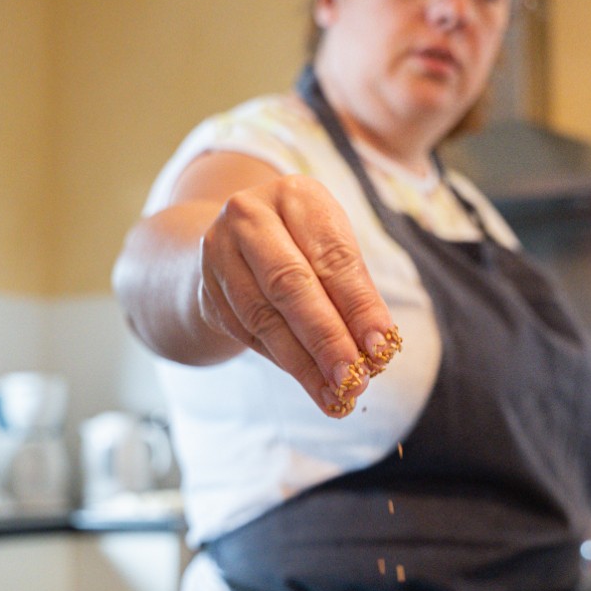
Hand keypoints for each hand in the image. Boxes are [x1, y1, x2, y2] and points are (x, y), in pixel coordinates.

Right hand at [197, 173, 400, 416]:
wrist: (237, 243)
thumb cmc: (304, 246)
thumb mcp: (334, 250)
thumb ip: (354, 292)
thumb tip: (376, 347)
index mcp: (295, 196)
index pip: (332, 256)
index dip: (358, 305)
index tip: (381, 347)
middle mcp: (249, 216)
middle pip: (290, 285)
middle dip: (326, 339)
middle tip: (354, 378)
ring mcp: (220, 253)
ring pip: (264, 318)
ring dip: (304, 364)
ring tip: (337, 394)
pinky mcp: (209, 291)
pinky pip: (251, 335)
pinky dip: (286, 364)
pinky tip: (313, 385)